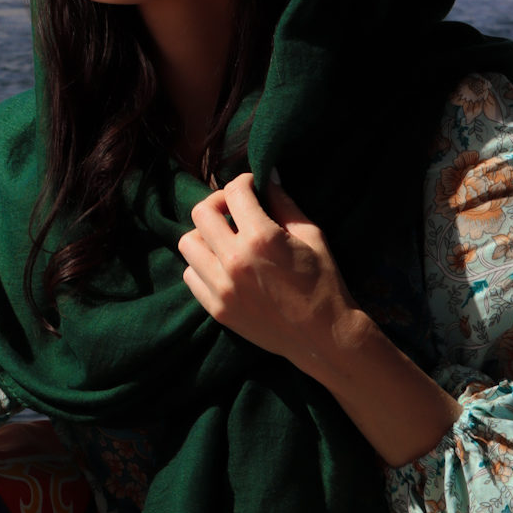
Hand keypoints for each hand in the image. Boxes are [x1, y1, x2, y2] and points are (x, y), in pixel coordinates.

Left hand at [177, 173, 361, 374]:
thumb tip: (268, 174)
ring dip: (204, 234)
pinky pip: (190, 275)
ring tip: (225, 238)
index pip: (234, 192)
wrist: (323, 338)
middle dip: (218, 202)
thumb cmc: (324, 283)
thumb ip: (284, 202)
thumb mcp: (312, 235)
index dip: (243, 182)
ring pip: (188, 243)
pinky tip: (222, 265)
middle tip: (234, 208)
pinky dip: (202, 265)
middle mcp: (234, 260)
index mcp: (261, 238)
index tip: (251, 186)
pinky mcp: (216, 309)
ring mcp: (221, 287)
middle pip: (201, 213)